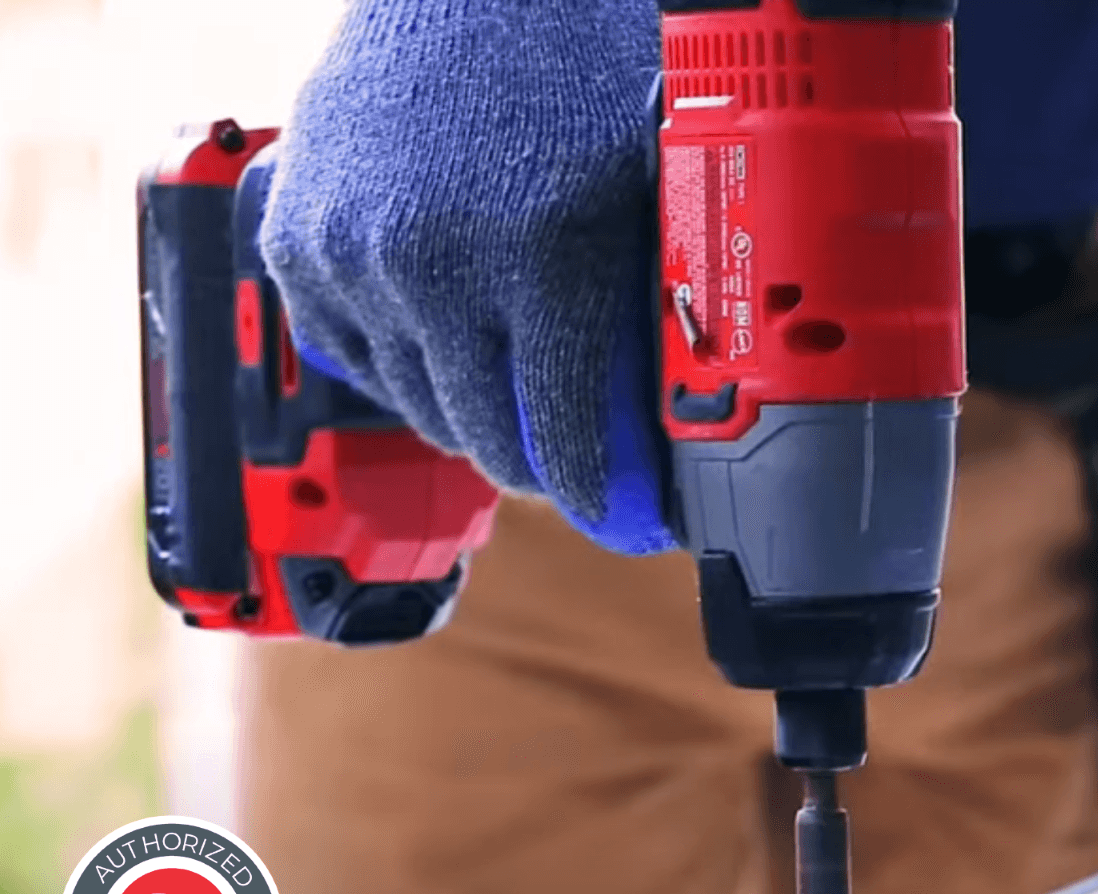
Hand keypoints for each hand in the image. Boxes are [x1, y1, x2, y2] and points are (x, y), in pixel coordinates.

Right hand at [259, 0, 675, 555]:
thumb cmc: (580, 65)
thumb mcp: (653, 178)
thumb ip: (660, 286)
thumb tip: (694, 391)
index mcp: (541, 258)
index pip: (562, 432)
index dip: (590, 490)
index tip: (611, 514)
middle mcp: (436, 268)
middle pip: (480, 430)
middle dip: (527, 464)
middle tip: (555, 464)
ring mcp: (354, 253)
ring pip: (408, 397)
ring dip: (458, 413)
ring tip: (497, 405)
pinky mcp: (294, 233)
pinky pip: (339, 345)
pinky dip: (387, 359)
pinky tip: (431, 350)